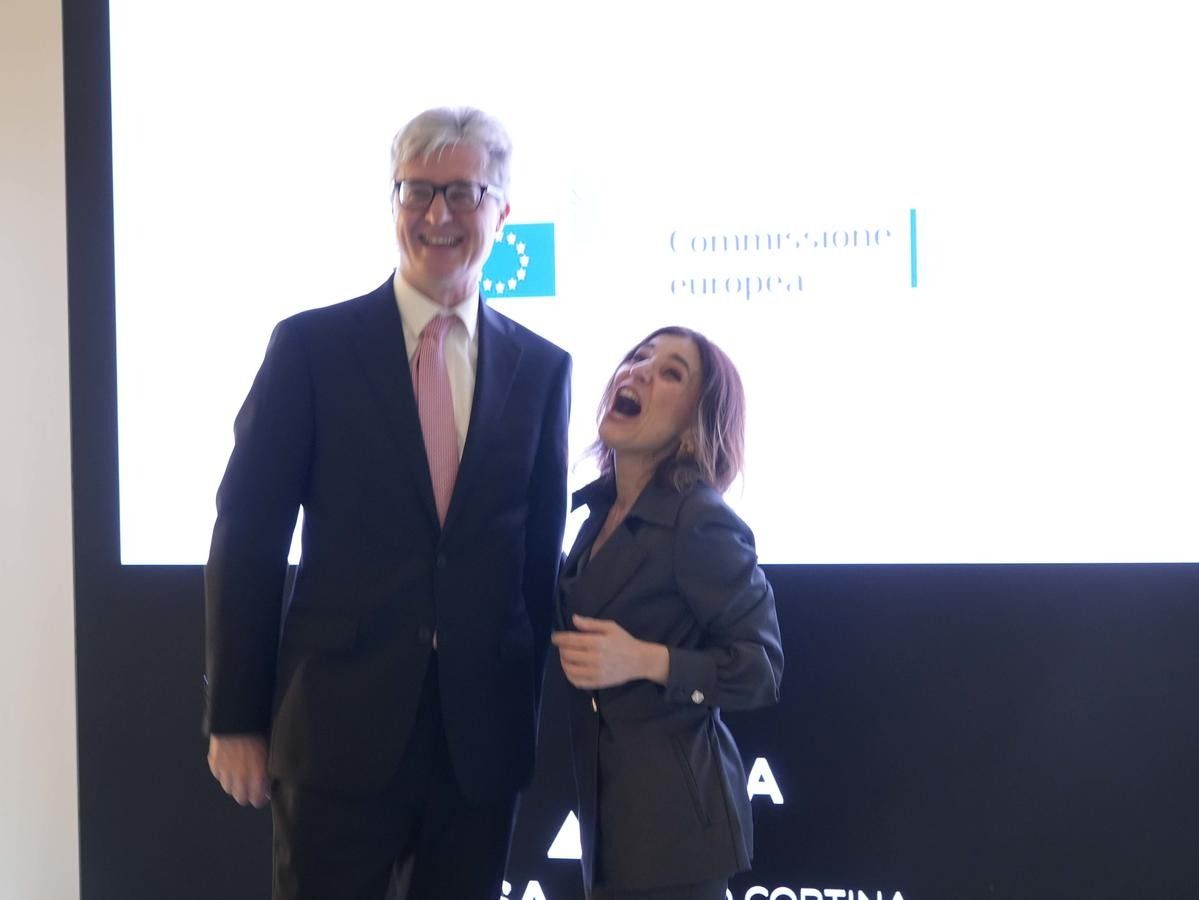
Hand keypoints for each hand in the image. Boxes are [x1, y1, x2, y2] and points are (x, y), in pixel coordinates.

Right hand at [208, 733, 270, 807]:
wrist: (237, 719)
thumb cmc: (256, 731)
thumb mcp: (268, 751)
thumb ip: (266, 769)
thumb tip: (268, 780)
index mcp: (257, 774)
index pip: (258, 800)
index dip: (261, 798)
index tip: (263, 795)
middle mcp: (241, 777)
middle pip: (241, 799)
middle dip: (247, 794)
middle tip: (251, 787)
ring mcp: (226, 772)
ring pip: (229, 789)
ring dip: (234, 784)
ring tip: (240, 775)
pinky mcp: (215, 764)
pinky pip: (219, 775)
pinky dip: (223, 773)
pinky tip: (229, 764)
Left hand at [551, 614, 668, 689]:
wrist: (639, 661)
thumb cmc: (624, 642)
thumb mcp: (610, 627)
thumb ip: (590, 623)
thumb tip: (574, 619)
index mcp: (597, 642)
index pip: (570, 640)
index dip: (559, 638)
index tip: (555, 637)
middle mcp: (594, 659)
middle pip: (567, 655)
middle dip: (561, 649)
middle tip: (563, 646)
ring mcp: (595, 673)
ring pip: (570, 669)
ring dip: (563, 662)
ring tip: (565, 657)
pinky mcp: (597, 683)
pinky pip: (577, 682)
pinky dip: (569, 676)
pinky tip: (571, 669)